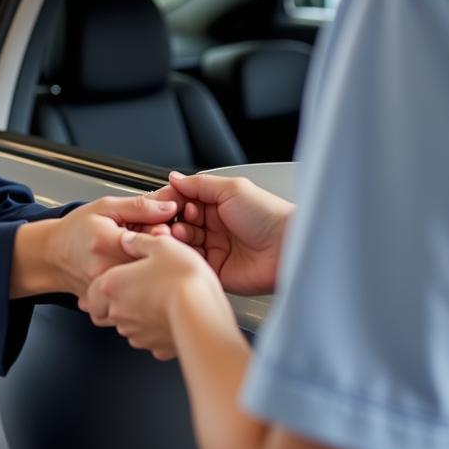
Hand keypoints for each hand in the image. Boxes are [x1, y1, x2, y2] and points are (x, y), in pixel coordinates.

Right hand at [48, 194, 178, 297]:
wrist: (53, 255)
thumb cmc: (77, 229)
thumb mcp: (106, 206)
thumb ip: (140, 206)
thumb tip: (171, 206)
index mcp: (106, 242)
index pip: (152, 240)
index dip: (165, 233)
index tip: (163, 227)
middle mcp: (105, 271)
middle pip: (152, 265)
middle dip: (161, 252)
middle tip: (154, 241)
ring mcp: (106, 291)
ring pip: (147, 283)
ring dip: (152, 270)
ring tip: (141, 257)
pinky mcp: (107, 304)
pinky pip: (136, 297)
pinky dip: (142, 285)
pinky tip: (135, 273)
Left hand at [81, 231, 226, 359]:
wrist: (203, 313)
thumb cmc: (181, 276)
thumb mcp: (161, 244)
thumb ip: (140, 241)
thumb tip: (129, 240)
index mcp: (113, 286)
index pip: (92, 294)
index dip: (99, 288)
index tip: (113, 281)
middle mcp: (120, 313)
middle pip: (108, 312)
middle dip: (119, 302)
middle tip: (139, 288)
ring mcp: (138, 334)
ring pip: (130, 327)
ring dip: (139, 316)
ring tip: (161, 299)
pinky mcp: (157, 347)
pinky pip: (153, 338)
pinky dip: (158, 329)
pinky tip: (173, 315)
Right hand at [166, 171, 292, 295]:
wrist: (288, 247)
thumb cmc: (268, 215)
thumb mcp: (232, 189)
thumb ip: (199, 184)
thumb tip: (174, 178)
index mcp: (217, 203)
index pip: (183, 200)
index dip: (170, 201)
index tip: (160, 202)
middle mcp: (213, 225)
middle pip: (178, 222)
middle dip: (167, 220)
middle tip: (165, 219)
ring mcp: (214, 248)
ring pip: (180, 242)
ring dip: (173, 236)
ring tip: (174, 232)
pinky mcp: (215, 270)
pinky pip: (190, 262)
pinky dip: (181, 255)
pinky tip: (180, 248)